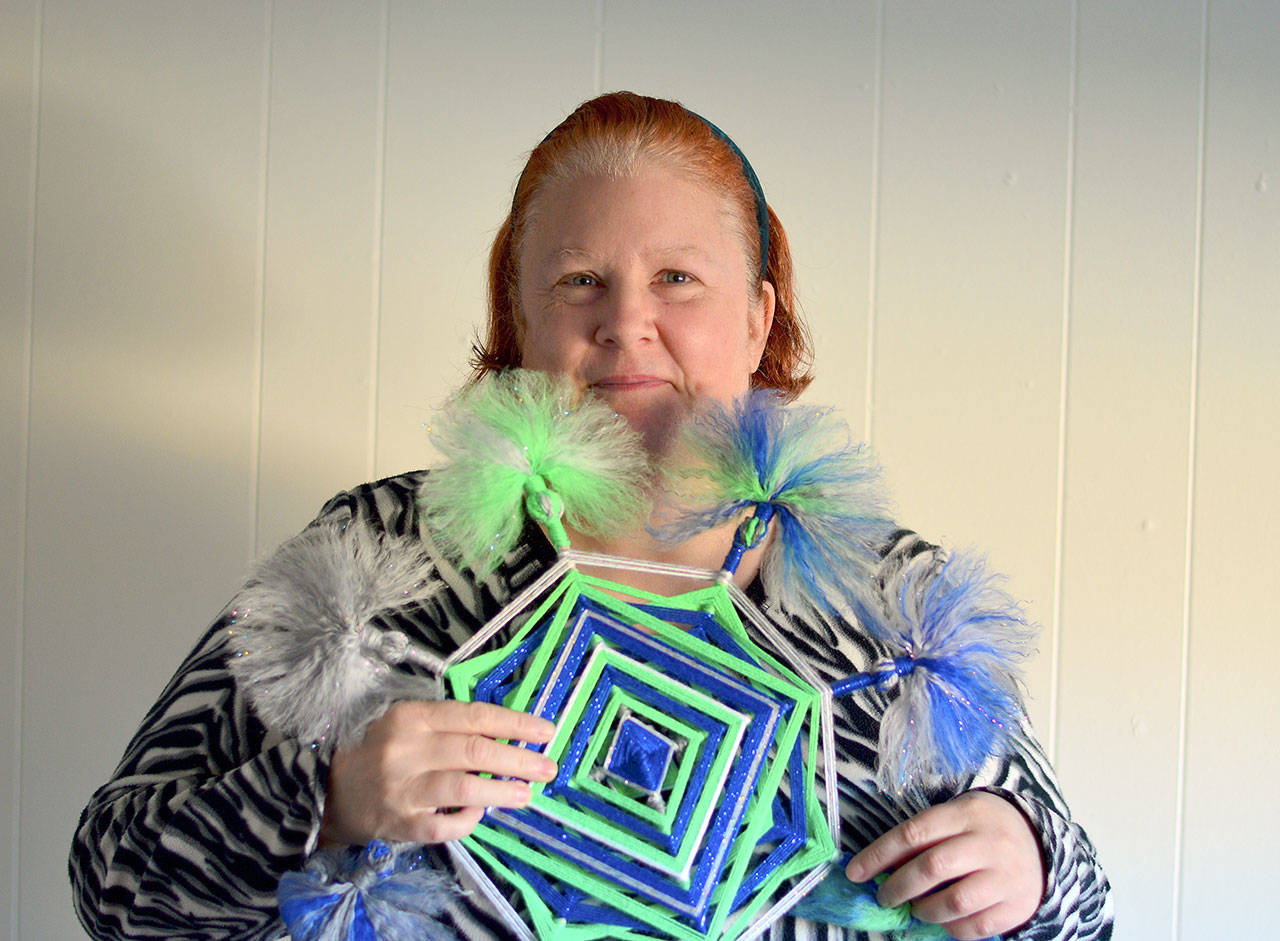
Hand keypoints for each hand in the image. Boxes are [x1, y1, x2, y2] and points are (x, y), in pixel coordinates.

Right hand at [320, 700, 556, 845]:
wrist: (327, 790)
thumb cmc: (379, 751)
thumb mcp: (409, 725)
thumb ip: (452, 727)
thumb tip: (508, 735)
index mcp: (413, 717)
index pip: (474, 716)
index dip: (514, 723)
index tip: (545, 731)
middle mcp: (407, 750)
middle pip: (475, 751)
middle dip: (519, 759)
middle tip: (548, 766)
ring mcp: (403, 789)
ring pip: (463, 789)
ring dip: (502, 792)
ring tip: (528, 793)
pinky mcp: (400, 824)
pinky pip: (444, 826)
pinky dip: (468, 821)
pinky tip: (482, 815)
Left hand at [845, 791, 1045, 939]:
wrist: (1041, 844)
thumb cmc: (983, 829)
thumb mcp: (956, 817)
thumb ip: (924, 837)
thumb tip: (882, 866)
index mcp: (966, 814)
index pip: (914, 833)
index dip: (879, 855)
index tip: (855, 872)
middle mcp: (988, 843)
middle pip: (932, 867)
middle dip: (898, 886)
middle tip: (884, 897)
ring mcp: (1005, 876)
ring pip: (954, 901)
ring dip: (924, 910)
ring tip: (916, 909)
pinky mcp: (1017, 905)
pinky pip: (977, 926)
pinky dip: (952, 928)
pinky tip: (943, 921)